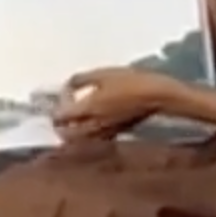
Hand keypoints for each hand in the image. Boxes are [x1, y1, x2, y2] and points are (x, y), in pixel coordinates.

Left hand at [56, 67, 175, 141]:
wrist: (157, 96)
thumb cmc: (130, 81)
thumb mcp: (103, 74)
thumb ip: (80, 81)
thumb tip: (67, 86)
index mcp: (87, 108)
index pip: (61, 115)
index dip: (58, 106)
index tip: (64, 94)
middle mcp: (92, 125)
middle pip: (66, 135)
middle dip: (60, 126)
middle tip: (61, 114)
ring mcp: (104, 133)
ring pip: (78, 142)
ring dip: (71, 134)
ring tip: (72, 123)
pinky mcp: (114, 134)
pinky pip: (93, 142)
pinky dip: (85, 138)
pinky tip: (89, 127)